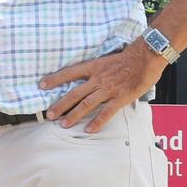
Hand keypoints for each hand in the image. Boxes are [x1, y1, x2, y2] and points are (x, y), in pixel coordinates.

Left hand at [40, 43, 165, 132]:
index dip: (55, 79)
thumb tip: (88, 77)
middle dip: (60, 104)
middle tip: (48, 114)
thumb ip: (96, 70)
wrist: (146, 57)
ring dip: (74, 115)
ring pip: (86, 104)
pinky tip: (89, 130)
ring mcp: (108, 89)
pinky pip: (107, 112)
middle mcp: (97, 79)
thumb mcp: (106, 60)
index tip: (41, 85)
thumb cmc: (127, 57)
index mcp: (93, 67)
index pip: (69, 73)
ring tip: (63, 124)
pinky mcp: (120, 98)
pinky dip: (97, 122)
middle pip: (74, 93)